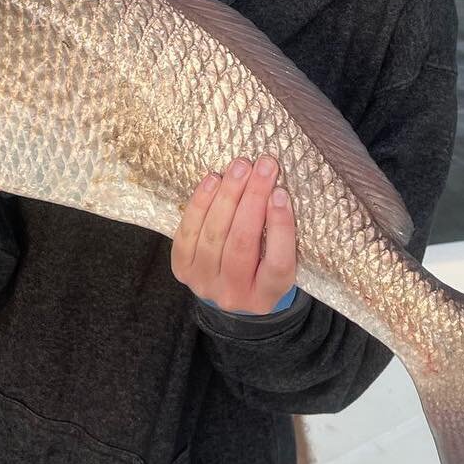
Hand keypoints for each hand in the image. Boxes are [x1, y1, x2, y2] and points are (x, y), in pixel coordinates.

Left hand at [171, 155, 297, 315]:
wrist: (228, 289)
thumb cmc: (261, 267)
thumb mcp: (280, 260)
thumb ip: (281, 235)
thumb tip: (275, 189)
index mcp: (267, 296)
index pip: (278, 263)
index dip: (279, 227)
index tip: (281, 193)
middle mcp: (234, 295)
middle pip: (242, 243)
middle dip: (253, 199)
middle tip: (263, 167)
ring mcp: (204, 283)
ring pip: (214, 234)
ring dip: (228, 195)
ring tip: (241, 167)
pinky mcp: (182, 269)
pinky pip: (188, 232)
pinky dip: (200, 203)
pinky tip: (213, 180)